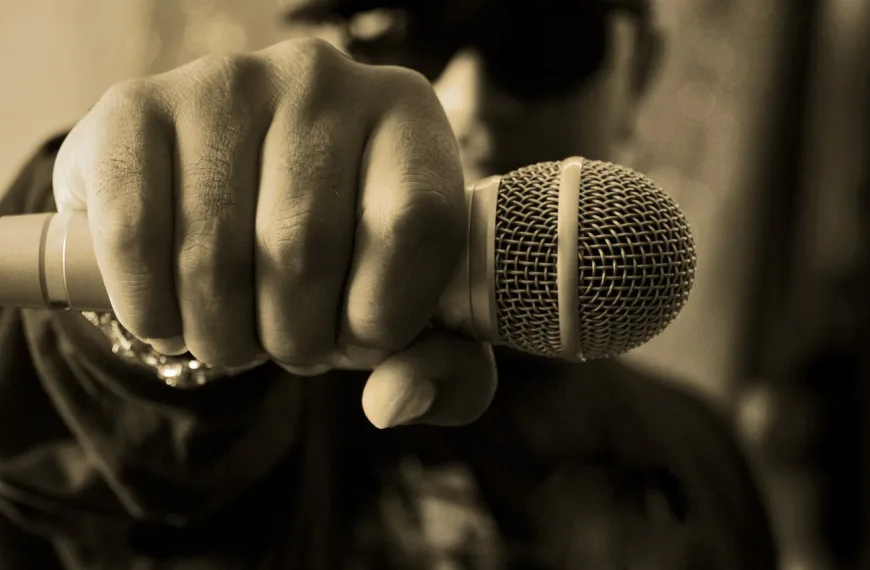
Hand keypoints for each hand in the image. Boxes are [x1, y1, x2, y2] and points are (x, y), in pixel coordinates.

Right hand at [53, 39, 496, 428]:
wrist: (225, 198)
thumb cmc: (336, 261)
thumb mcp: (411, 314)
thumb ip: (443, 372)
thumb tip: (393, 405)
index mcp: (408, 117)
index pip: (418, 224)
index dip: (388, 314)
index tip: (360, 338)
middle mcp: (322, 80)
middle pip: (305, 248)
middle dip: (295, 338)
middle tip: (288, 343)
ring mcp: (225, 83)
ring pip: (217, 256)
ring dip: (224, 336)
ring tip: (234, 334)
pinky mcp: (134, 108)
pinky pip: (134, 238)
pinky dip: (151, 309)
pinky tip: (169, 317)